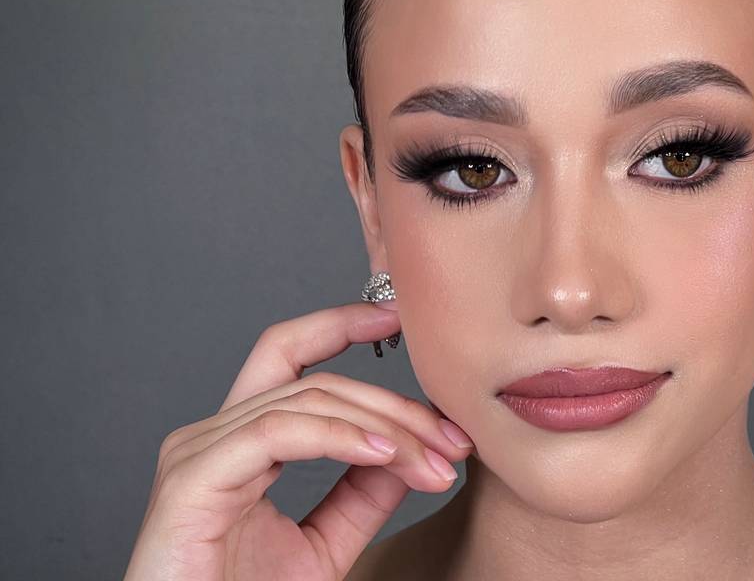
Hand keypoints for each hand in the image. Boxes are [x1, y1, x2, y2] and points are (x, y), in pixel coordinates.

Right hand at [123, 302, 474, 580]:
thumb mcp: (324, 544)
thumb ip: (361, 493)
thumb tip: (410, 447)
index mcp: (240, 441)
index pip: (290, 355)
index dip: (339, 324)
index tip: (396, 316)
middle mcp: (214, 435)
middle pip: (317, 381)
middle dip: (395, 403)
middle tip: (454, 437)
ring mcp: (198, 451)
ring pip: (307, 401)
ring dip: (385, 427)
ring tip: (434, 460)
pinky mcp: (193, 479)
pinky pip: (278, 432)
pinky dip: (339, 436)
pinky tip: (386, 455)